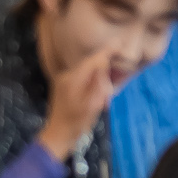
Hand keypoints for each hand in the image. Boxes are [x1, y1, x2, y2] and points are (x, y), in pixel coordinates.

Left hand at [39, 46, 117, 160]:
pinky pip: (83, 77)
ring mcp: (64, 81)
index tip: (119, 43)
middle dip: (104, 67)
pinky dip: (92, 82)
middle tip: (118, 76)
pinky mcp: (65, 86)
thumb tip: (103, 64)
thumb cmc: (76, 123)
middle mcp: (67, 76)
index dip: (107, 51)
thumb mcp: (92, 104)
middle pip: (90, 64)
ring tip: (105, 93)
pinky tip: (97, 94)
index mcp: (73, 79)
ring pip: (87, 71)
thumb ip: (98, 82)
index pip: (93, 60)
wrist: (58, 135)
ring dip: (99, 77)